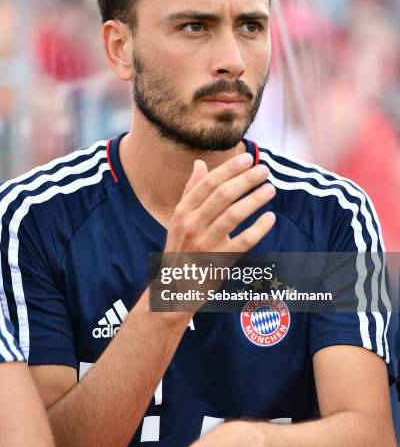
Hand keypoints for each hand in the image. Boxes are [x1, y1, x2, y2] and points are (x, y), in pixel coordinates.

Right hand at [154, 153, 275, 310]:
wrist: (175, 289)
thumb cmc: (180, 248)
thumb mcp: (179, 219)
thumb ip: (190, 191)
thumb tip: (199, 163)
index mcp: (182, 212)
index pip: (208, 183)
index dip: (229, 169)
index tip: (247, 158)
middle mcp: (192, 225)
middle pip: (223, 195)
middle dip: (245, 179)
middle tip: (263, 170)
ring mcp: (205, 244)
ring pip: (234, 215)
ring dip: (255, 199)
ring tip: (270, 189)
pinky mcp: (219, 261)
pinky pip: (244, 241)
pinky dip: (258, 228)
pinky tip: (270, 217)